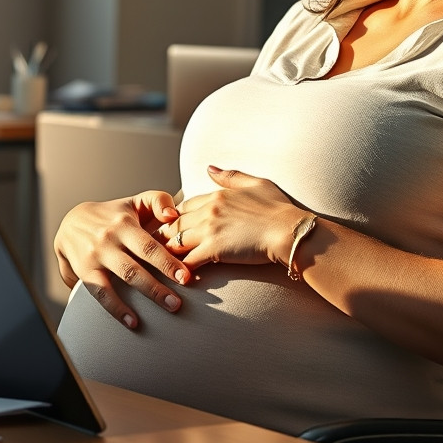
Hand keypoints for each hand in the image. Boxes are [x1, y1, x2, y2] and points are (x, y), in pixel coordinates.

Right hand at [54, 190, 191, 329]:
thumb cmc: (114, 214)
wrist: (71, 221)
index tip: (186, 277)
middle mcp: (109, 239)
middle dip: (158, 286)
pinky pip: (101, 293)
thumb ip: (158, 201)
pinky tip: (133, 322)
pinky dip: (116, 309)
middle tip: (178, 303)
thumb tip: (174, 214)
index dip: (167, 261)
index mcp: (124, 223)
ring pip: (121, 278)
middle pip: (136, 266)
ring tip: (165, 309)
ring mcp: (96, 256)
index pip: (148, 244)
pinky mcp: (85, 271)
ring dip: (144, 295)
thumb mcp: (134, 202)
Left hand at [162, 166, 305, 271]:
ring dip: (167, 251)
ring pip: (177, 240)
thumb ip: (230, 176)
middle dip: (164, 234)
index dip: (175, 216)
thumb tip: (209, 167)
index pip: (185, 205)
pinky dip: (180, 267)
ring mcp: (210, 230)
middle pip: (176, 222)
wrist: (289, 231)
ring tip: (158, 261)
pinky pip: (189, 260)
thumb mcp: (256, 183)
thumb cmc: (279, 209)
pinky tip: (176, 275)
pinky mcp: (214, 250)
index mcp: (218, 195)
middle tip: (153, 245)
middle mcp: (210, 210)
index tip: (168, 225)